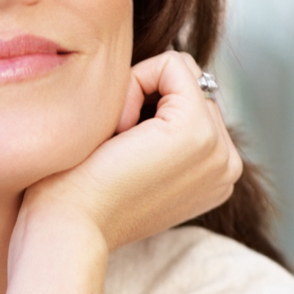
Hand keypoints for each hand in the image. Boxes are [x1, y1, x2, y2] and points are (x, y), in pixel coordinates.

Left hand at [0, 51, 241, 293]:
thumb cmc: (78, 197)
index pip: (190, 103)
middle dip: (142, 100)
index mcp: (214, 175)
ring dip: (135, 96)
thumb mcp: (133, 162)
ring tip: (115, 144)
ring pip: (180, 72)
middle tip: (113, 149)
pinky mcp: (197, 131)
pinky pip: (171, 65)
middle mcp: (227, 165)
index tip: (117, 152)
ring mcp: (219, 150)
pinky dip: (132, 86)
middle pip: (188, 85)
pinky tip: (116, 131)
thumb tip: (155, 87)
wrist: (66, 228)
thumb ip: (157, 131)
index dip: (142, 109)